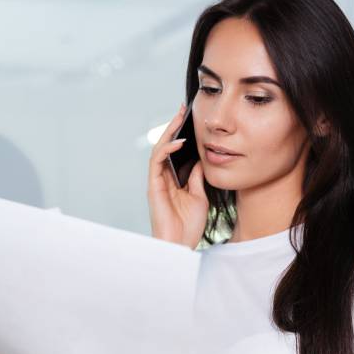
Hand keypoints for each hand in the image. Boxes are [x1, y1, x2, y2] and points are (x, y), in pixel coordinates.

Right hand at [147, 103, 208, 249]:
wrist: (181, 245)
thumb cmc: (189, 226)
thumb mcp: (199, 196)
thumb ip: (197, 177)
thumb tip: (200, 159)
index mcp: (173, 180)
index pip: (175, 151)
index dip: (181, 134)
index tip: (190, 118)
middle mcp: (163, 178)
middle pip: (166, 146)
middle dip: (174, 126)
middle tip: (183, 108)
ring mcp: (157, 182)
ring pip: (159, 149)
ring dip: (168, 132)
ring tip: (179, 116)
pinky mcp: (153, 186)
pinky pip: (156, 162)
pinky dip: (166, 150)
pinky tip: (177, 141)